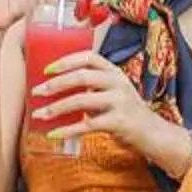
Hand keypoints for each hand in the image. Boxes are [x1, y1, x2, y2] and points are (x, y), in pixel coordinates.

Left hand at [30, 53, 184, 166]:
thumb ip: (92, 87)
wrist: (153, 134)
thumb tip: (55, 87)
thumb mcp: (113, 93)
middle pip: (82, 77)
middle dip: (56, 84)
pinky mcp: (119, 122)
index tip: (47, 69)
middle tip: (37, 91)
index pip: (89, 57)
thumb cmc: (126, 112)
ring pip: (82, 100)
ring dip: (57, 107)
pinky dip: (67, 130)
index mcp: (114, 72)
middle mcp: (118, 83)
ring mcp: (120, 102)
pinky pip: (87, 125)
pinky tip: (53, 134)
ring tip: (39, 114)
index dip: (66, 61)